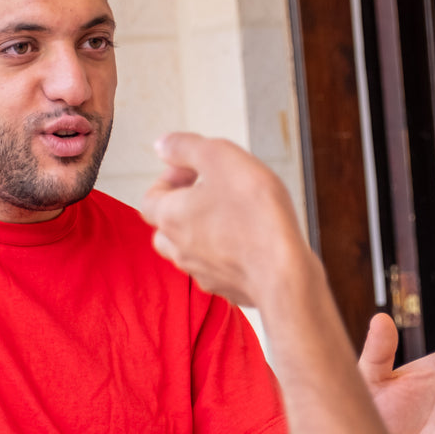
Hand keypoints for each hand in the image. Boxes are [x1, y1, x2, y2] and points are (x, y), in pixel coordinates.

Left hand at [141, 133, 310, 307]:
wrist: (285, 274)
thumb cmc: (256, 216)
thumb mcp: (220, 158)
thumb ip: (186, 147)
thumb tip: (163, 145)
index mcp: (171, 217)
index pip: (149, 199)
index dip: (168, 179)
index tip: (194, 171)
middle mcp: (180, 249)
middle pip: (166, 228)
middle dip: (183, 208)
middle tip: (210, 194)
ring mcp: (204, 273)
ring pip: (192, 250)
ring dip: (205, 231)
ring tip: (234, 215)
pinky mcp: (229, 288)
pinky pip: (220, 268)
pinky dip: (228, 254)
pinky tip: (252, 241)